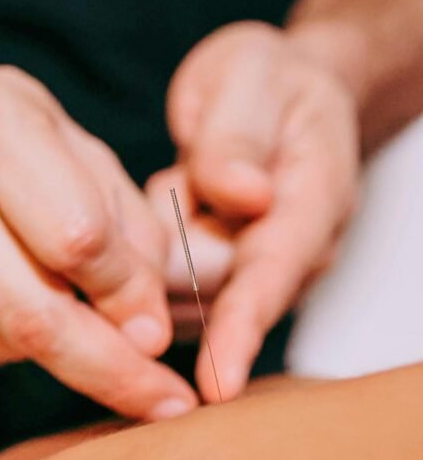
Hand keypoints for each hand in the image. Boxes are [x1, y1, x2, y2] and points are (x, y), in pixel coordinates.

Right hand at [0, 51, 197, 420]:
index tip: (157, 330)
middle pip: (33, 314)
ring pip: (6, 340)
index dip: (127, 293)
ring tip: (63, 301)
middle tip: (160, 401)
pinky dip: (13, 341)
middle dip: (108, 368)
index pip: (76, 238)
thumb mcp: (68, 138)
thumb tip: (147, 328)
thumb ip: (122, 224)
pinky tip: (8, 295)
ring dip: (58, 346)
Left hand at [153, 21, 359, 400]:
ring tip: (180, 188)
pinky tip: (161, 216)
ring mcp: (253, 274)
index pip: (273, 277)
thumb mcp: (249, 76)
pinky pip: (164, 293)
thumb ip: (238, 135)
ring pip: (182, 301)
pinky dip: (146, 266)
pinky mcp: (216, 284)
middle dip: (175, 269)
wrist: (269, 95)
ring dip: (158, 261)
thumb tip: (242, 194)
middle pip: (217, 301)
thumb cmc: (263, 84)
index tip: (216, 383)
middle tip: (175, 187)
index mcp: (313, 201)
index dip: (240, 331)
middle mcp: (290, 253)